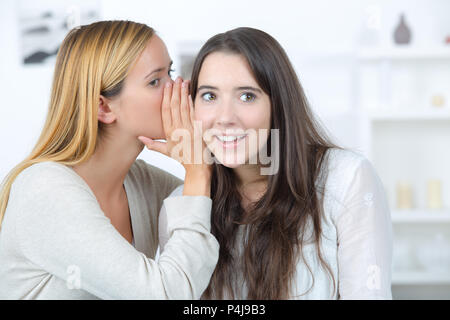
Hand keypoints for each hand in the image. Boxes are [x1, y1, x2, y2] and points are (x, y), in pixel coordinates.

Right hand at [138, 77, 211, 195]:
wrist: (197, 167)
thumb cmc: (182, 159)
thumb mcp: (166, 151)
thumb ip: (153, 144)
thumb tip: (140, 137)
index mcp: (169, 132)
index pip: (166, 111)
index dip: (166, 97)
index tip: (166, 86)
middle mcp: (178, 129)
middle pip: (174, 106)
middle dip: (174, 91)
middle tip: (175, 78)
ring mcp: (189, 129)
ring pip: (184, 107)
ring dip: (183, 93)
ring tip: (183, 81)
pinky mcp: (198, 129)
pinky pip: (194, 113)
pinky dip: (192, 103)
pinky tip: (191, 94)